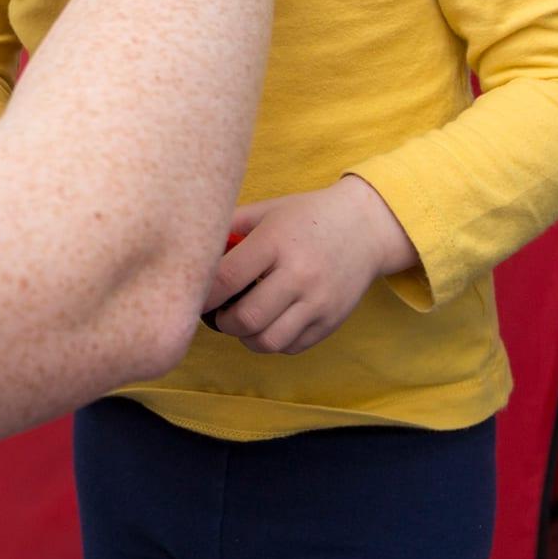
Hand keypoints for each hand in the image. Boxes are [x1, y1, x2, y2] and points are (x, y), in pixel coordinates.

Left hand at [203, 176, 420, 354]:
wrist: (366, 227)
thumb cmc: (306, 216)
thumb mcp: (266, 211)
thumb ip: (229, 229)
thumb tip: (191, 251)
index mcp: (275, 242)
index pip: (226, 279)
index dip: (202, 294)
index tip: (193, 296)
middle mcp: (298, 275)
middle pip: (246, 318)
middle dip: (222, 322)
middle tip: (219, 312)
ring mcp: (318, 301)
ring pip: (267, 341)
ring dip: (245, 337)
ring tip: (242, 321)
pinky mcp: (331, 321)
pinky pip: (291, 347)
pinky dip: (272, 341)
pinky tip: (269, 322)